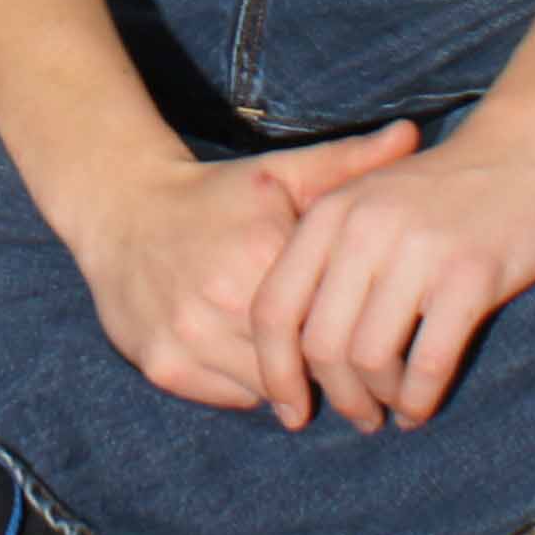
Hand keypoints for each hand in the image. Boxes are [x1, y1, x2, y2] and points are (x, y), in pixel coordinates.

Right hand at [67, 124, 420, 409]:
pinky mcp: (163, 366)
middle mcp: (223, 298)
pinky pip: (229, 398)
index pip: (334, 320)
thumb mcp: (281, 174)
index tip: (368, 334)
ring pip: (268, 388)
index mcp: (262, 251)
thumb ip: (349, 162)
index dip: (355, 331)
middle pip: (305, 362)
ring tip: (303, 367)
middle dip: (329, 368)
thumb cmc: (216, 194)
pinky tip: (250, 361)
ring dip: (289, 382)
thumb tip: (413, 135)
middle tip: (349, 370)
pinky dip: (246, 387)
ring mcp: (189, 336)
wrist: (121, 207)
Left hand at [247, 110, 534, 434]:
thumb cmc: (438, 190)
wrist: (522, 148)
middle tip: (359, 416)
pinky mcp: (470, 275)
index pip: (274, 306)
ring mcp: (416, 251)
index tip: (290, 410)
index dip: (275, 370)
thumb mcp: (366, 203)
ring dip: (380, 400)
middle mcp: (363, 229)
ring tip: (393, 408)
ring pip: (371, 359)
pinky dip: (420, 398)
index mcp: (328, 213)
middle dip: (336, 397)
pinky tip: (422, 407)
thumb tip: (300, 353)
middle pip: (320, 345)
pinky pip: (430, 361)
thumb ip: (328, 261)